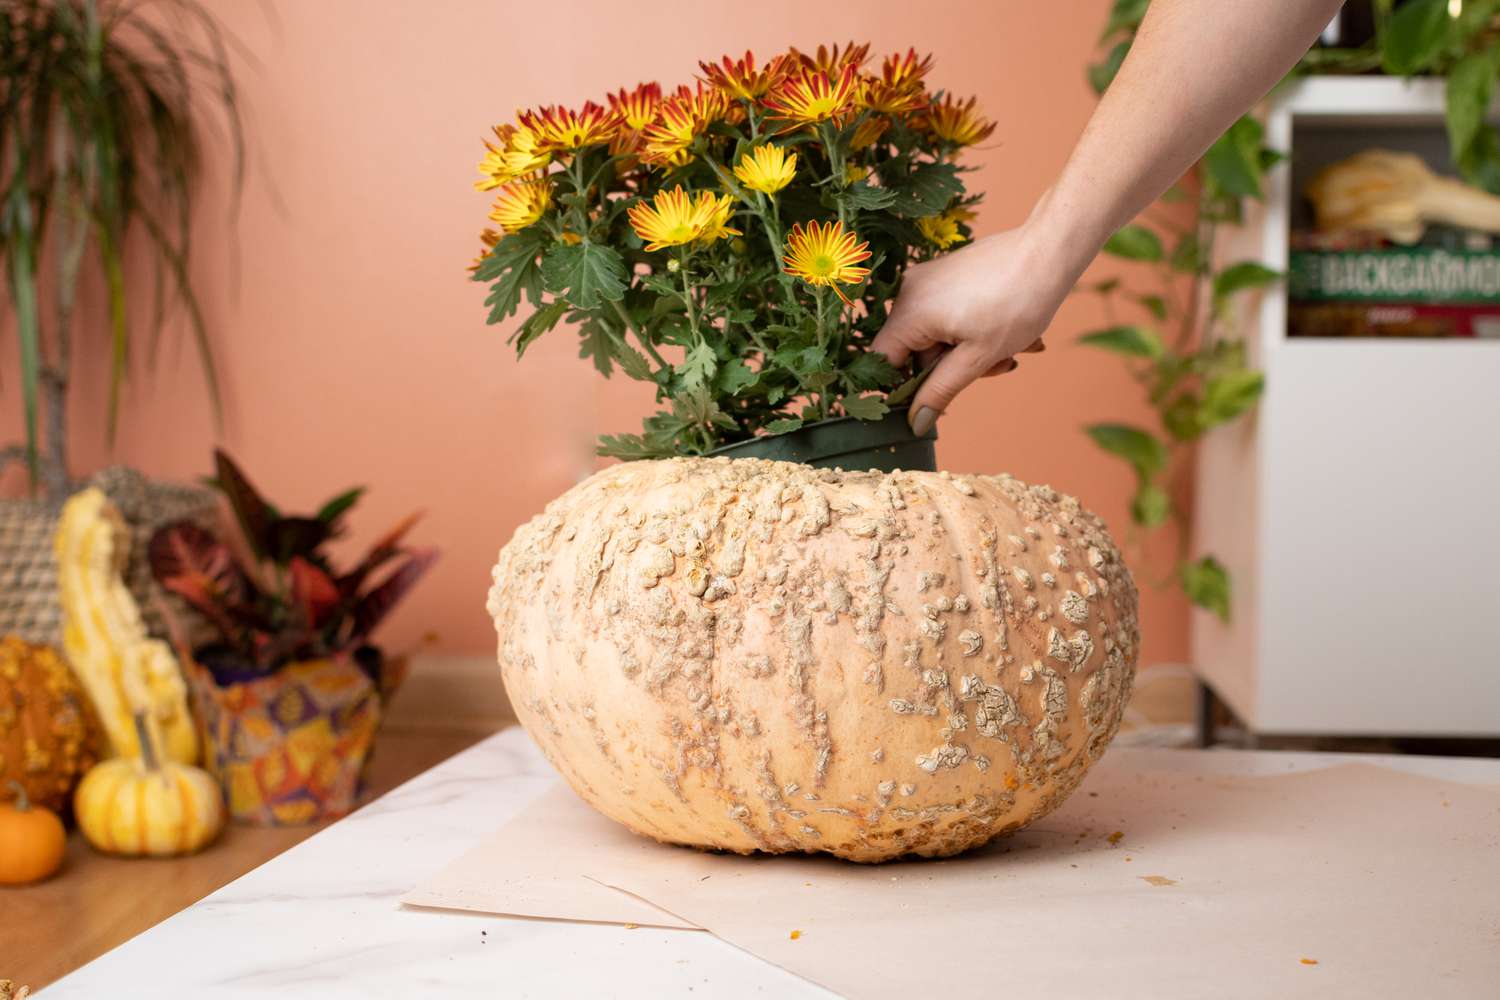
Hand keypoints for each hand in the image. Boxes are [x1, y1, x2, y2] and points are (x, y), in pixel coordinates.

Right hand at [873, 225, 1074, 435]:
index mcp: (910, 312)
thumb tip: (916, 423)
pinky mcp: (947, 272)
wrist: (1050, 250)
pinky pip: (948, 312)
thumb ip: (940, 392)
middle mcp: (910, 290)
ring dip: (972, 350)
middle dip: (954, 367)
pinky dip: (975, 329)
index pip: (884, 360)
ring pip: (938, 333)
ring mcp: (929, 278)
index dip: (904, 386)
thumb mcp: (977, 357)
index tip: (936, 398)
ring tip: (1013, 348)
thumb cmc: (1017, 302)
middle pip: (916, 349)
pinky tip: (1010, 332)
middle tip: (998, 367)